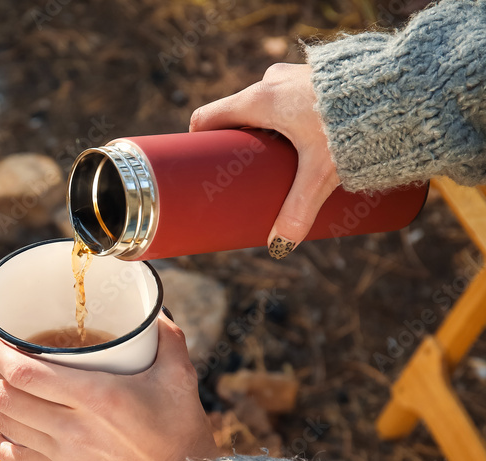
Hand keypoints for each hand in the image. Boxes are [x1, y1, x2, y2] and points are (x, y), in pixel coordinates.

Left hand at [0, 316, 218, 460]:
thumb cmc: (182, 433)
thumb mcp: (179, 376)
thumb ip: (166, 338)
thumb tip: (153, 311)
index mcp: (95, 397)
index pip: (25, 372)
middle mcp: (72, 426)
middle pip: (6, 397)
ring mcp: (64, 454)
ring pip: (6, 426)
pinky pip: (19, 458)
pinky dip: (1, 440)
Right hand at [190, 63, 339, 258]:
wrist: (401, 87)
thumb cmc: (356, 125)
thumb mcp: (321, 174)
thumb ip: (298, 211)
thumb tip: (280, 247)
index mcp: (259, 100)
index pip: (208, 117)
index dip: (198, 140)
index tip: (200, 162)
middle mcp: (272, 81)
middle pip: (237, 114)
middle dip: (238, 142)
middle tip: (245, 171)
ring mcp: (295, 74)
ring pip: (266, 103)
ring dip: (265, 127)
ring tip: (277, 158)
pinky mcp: (318, 73)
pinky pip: (289, 94)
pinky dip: (288, 114)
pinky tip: (300, 132)